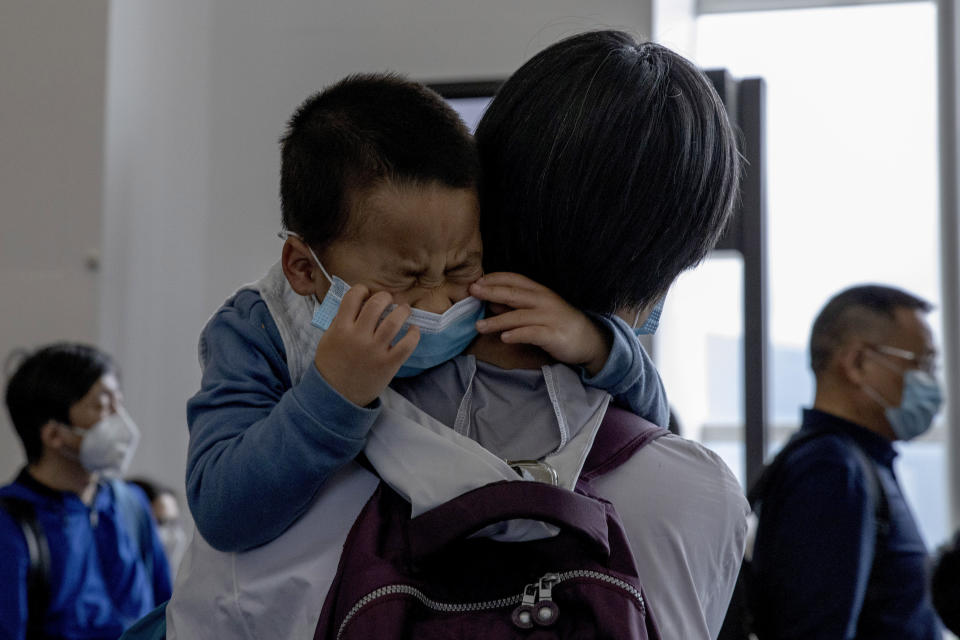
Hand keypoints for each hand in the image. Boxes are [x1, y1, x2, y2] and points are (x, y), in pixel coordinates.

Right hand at [313, 285, 419, 405]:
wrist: (337, 396)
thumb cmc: (332, 365)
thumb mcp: (328, 339)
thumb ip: (340, 321)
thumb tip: (358, 303)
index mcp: (340, 329)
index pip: (353, 297)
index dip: (362, 290)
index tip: (367, 293)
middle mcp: (358, 337)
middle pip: (376, 304)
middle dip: (385, 296)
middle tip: (388, 299)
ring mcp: (374, 351)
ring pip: (394, 321)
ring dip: (402, 310)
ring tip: (403, 309)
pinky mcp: (388, 364)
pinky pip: (407, 344)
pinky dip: (413, 334)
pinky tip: (413, 330)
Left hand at [469, 272, 611, 375]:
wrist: (589, 340)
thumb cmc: (559, 323)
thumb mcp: (537, 310)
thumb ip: (515, 305)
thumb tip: (490, 300)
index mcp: (539, 291)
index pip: (514, 279)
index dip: (495, 278)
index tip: (476, 281)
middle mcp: (544, 301)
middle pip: (514, 294)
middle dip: (491, 291)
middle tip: (471, 292)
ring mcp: (549, 317)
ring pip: (519, 316)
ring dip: (497, 321)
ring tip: (478, 326)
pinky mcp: (554, 335)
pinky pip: (532, 333)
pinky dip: (518, 335)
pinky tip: (504, 338)